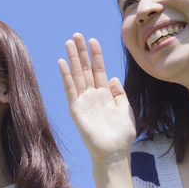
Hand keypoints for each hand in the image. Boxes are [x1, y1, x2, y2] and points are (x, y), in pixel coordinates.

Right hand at [58, 33, 135, 164]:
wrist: (114, 152)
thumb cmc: (121, 135)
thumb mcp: (126, 109)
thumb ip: (119, 93)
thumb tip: (112, 78)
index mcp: (104, 95)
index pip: (98, 70)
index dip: (96, 55)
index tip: (93, 40)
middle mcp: (92, 95)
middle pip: (85, 69)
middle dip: (81, 52)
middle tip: (77, 35)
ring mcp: (83, 101)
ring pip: (77, 75)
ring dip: (73, 59)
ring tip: (69, 42)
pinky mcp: (76, 109)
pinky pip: (70, 89)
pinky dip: (66, 76)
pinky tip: (62, 63)